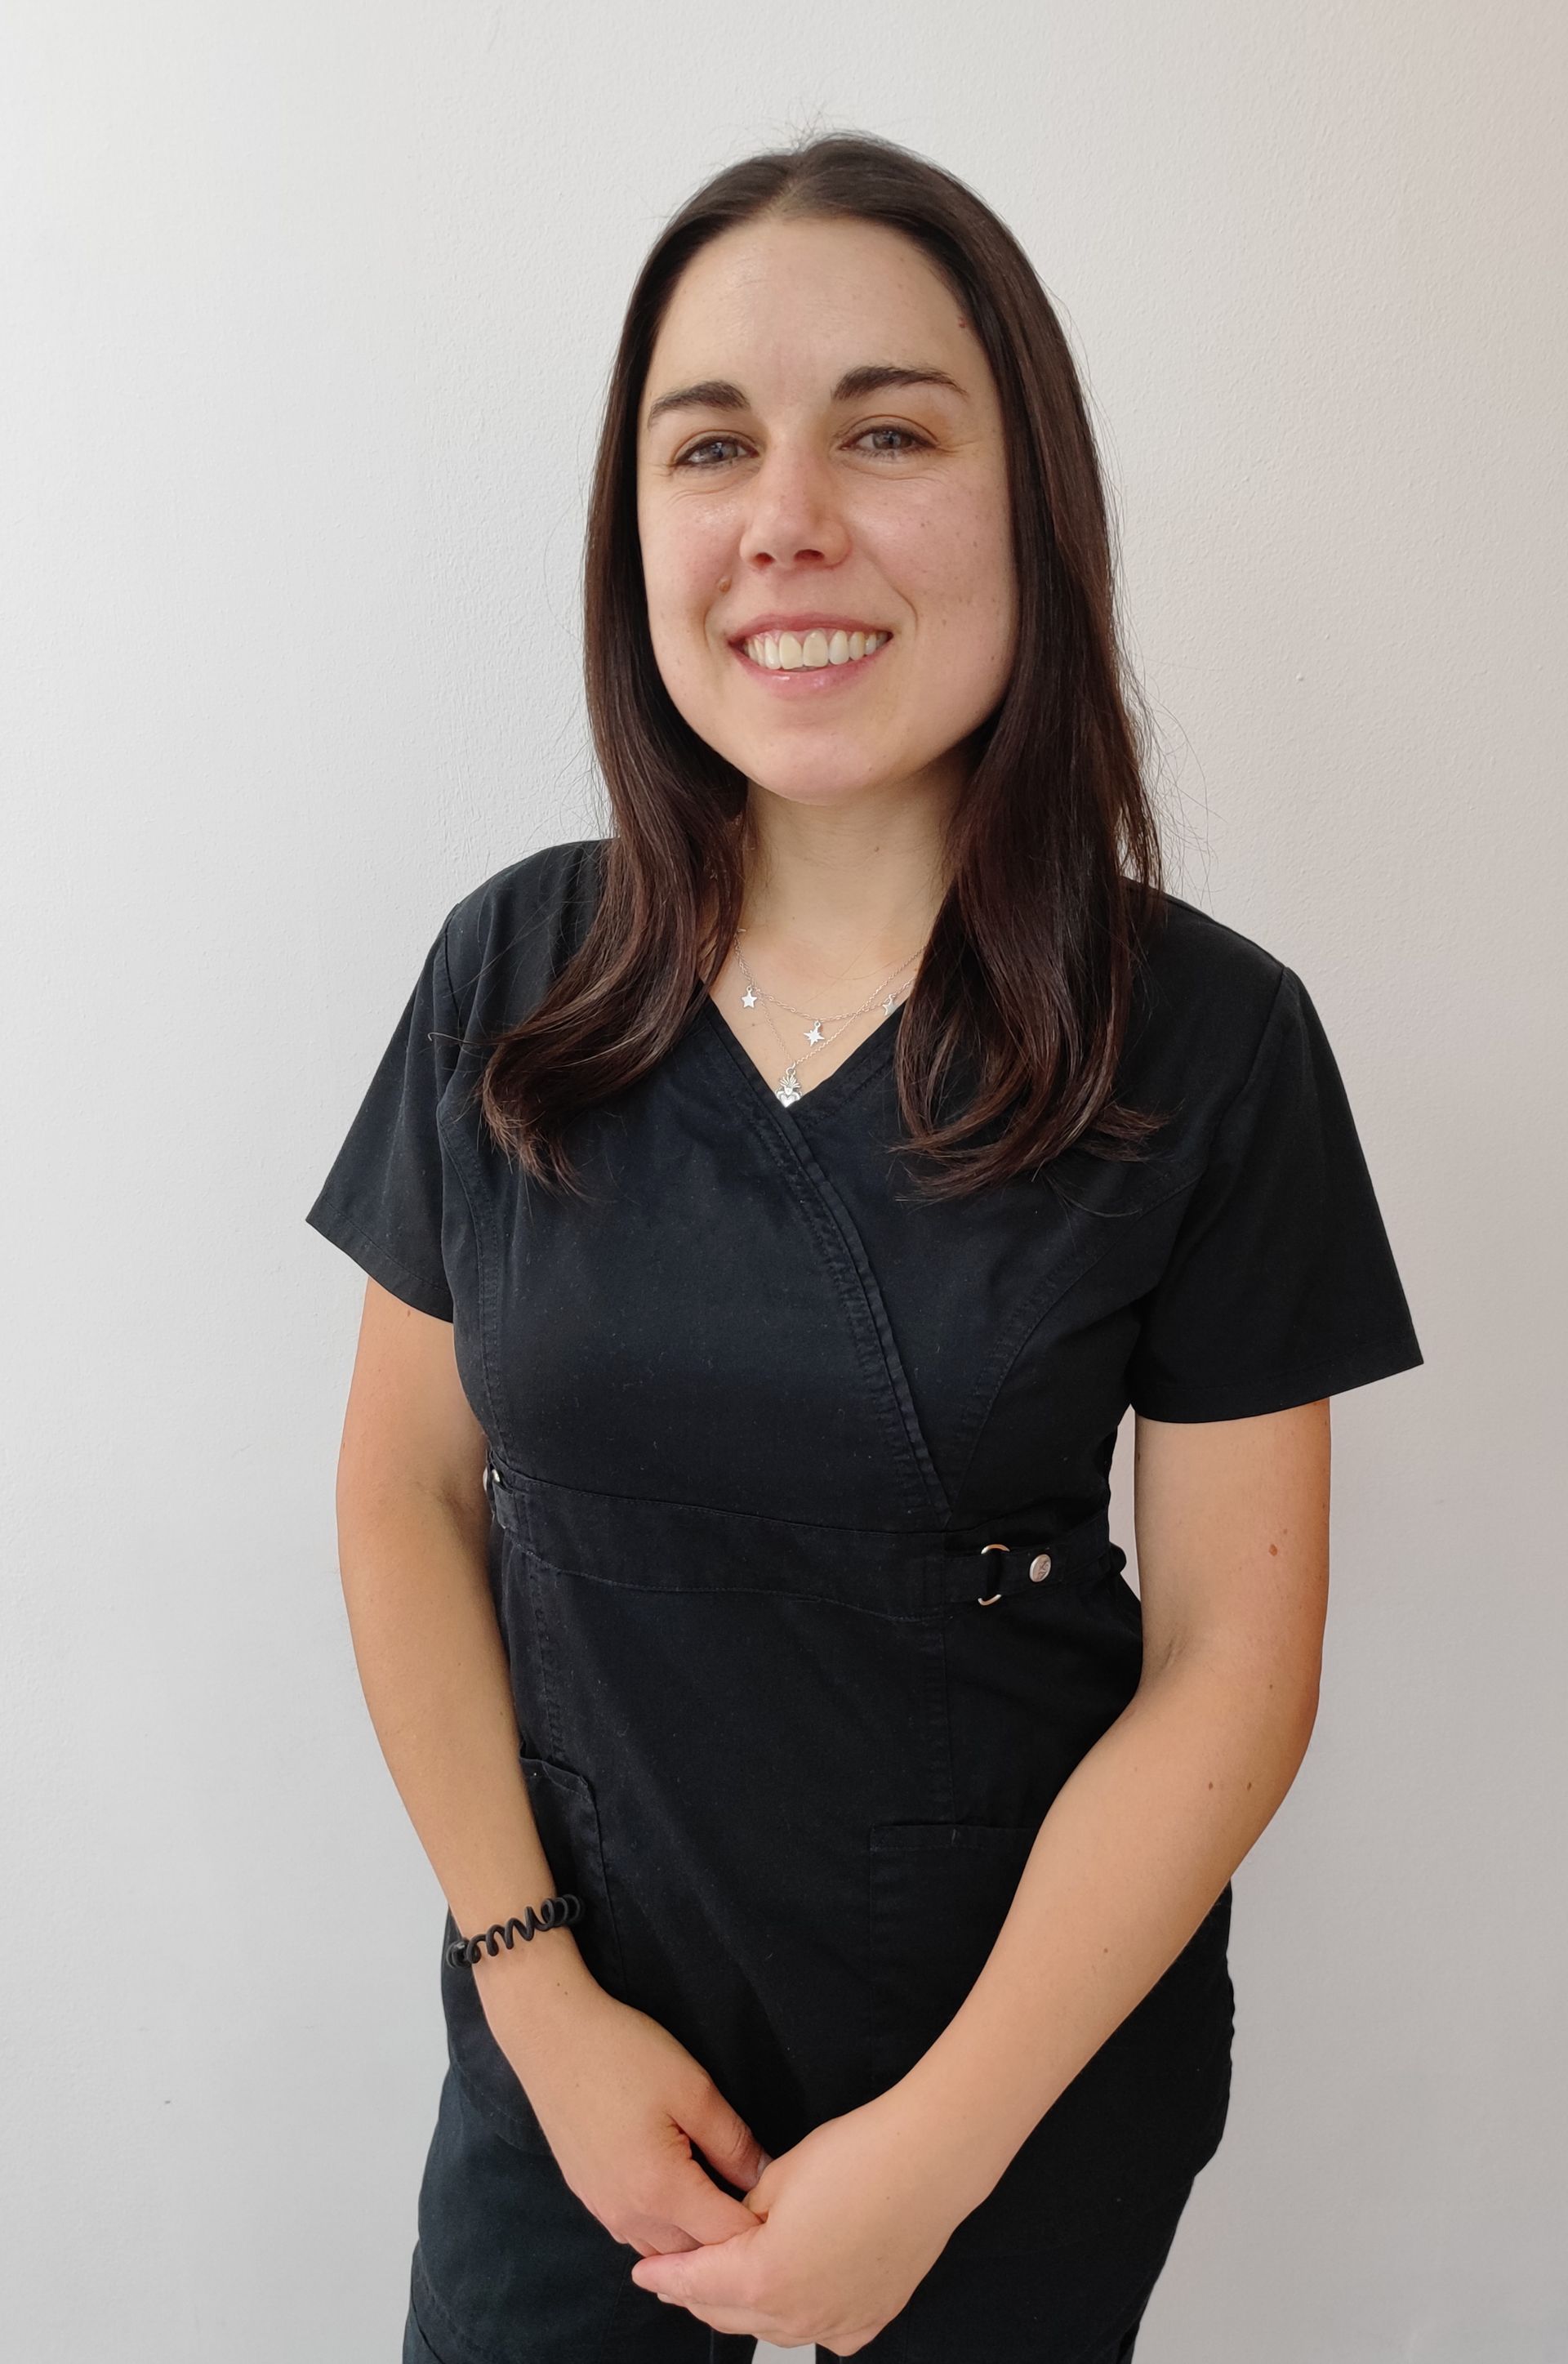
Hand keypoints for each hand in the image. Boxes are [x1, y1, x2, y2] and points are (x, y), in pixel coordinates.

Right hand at [484, 1971, 772, 2255]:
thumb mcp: (693, 2088)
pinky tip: (677, 2193)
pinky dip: (662, 2227)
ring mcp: (603, 2210)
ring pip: (662, 2249)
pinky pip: (634, 2233)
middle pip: (693, 2255)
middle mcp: (628, 2216)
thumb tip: (764, 2177)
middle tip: (756, 2204)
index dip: (760, 2226)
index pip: (725, 2237)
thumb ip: (732, 2141)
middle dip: (728, 2240)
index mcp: (661, 2191)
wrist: (550, 2035)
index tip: (783, 2208)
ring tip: (719, 2200)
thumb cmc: (622, 2053)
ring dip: (693, 2237)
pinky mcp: (588, 2196)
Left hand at [627, 2086, 963, 2353]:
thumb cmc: (854, 2157)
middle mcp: (797, 2315)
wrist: (928, 2161)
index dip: (667, 2275)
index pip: (696, 2283)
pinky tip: (794, 2295)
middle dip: (698, 2293)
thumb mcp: (777, 2177)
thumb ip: (743, 2215)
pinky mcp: (870, 2317)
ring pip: (772, 2328)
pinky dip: (797, 2317)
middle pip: (728, 2313)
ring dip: (743, 2307)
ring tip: (728, 2280)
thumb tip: (732, 2229)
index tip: (643, 2271)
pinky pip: (821, 2331)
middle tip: (679, 2271)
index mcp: (763, 2278)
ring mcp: (838, 2324)